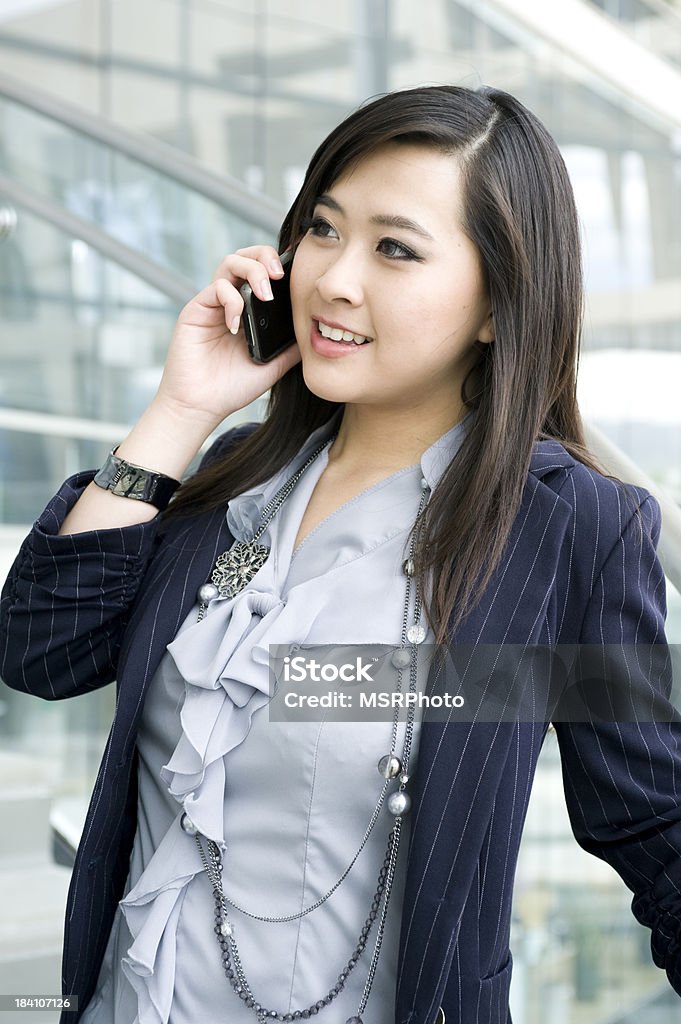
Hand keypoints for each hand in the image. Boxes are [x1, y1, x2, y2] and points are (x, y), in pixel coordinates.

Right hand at [155, 245, 301, 428]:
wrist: (201, 407)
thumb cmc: (231, 388)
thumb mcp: (273, 367)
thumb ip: (290, 348)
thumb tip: (314, 332)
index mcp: (249, 311)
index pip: (263, 273)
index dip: (278, 265)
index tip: (297, 274)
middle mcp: (230, 301)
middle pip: (246, 256)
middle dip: (265, 256)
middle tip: (279, 274)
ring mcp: (212, 304)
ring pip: (230, 262)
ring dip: (252, 271)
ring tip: (264, 294)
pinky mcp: (196, 310)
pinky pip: (217, 288)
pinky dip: (232, 301)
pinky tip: (236, 326)